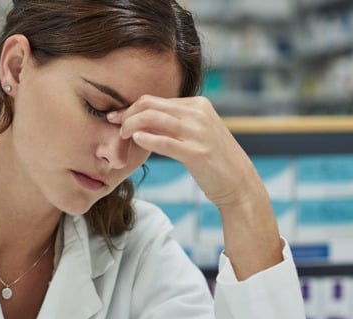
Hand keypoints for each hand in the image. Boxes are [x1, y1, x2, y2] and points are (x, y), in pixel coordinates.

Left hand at [107, 96, 261, 207]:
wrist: (238, 182)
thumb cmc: (213, 159)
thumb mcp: (196, 133)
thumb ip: (175, 124)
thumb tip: (144, 120)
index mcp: (198, 105)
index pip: (155, 100)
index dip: (131, 108)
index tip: (116, 117)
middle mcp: (199, 114)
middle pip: (151, 105)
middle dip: (127, 114)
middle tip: (114, 125)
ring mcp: (199, 132)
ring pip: (154, 119)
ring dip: (132, 125)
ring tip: (121, 135)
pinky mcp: (197, 153)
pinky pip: (165, 141)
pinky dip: (147, 138)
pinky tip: (136, 140)